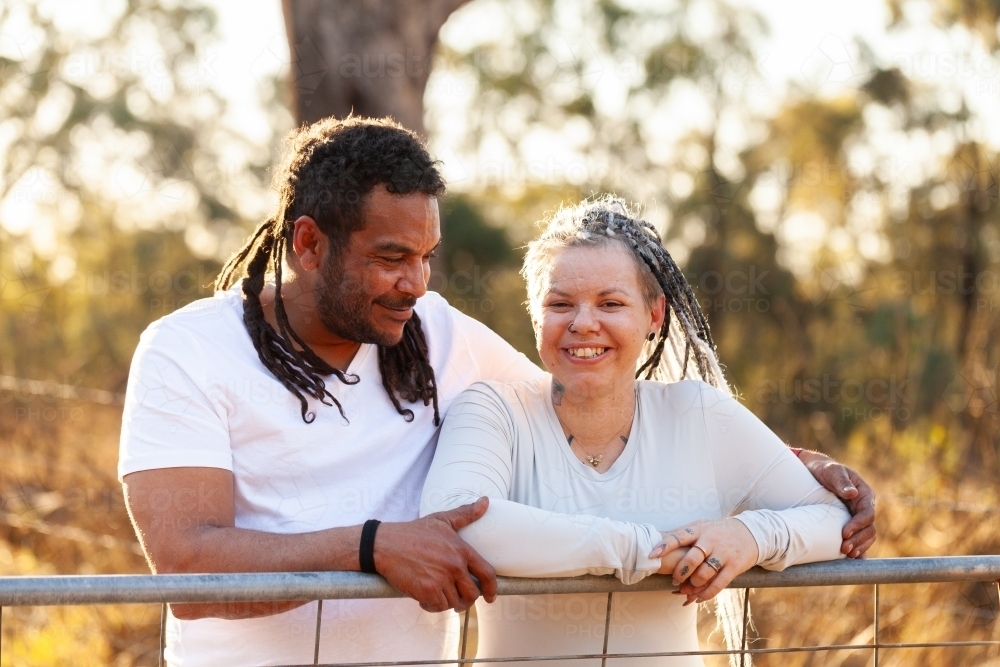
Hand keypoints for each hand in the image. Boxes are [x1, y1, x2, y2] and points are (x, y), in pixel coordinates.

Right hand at [374, 497, 496, 613]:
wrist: (385, 545)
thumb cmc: (413, 532)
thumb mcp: (441, 520)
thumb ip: (466, 514)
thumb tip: (485, 501)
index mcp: (461, 550)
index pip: (487, 573)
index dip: (492, 588)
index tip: (491, 597)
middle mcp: (454, 566)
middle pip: (472, 594)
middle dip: (467, 599)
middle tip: (458, 598)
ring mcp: (441, 580)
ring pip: (455, 603)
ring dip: (449, 602)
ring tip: (439, 595)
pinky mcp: (427, 591)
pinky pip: (438, 607)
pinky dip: (433, 606)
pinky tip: (427, 598)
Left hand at [650, 519, 757, 604]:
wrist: (750, 533)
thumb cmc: (718, 532)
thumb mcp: (702, 527)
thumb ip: (684, 537)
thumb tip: (659, 549)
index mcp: (699, 529)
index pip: (679, 537)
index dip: (665, 546)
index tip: (652, 556)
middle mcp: (711, 540)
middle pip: (692, 558)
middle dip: (680, 572)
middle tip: (675, 580)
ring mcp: (723, 553)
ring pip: (704, 573)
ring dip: (693, 584)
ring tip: (688, 587)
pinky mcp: (734, 566)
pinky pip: (719, 583)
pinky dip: (707, 593)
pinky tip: (698, 598)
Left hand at [796, 450, 875, 558]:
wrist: (815, 471)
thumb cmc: (825, 469)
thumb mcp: (832, 471)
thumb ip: (841, 481)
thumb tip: (851, 493)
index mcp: (864, 494)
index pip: (867, 513)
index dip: (858, 525)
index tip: (845, 533)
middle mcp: (864, 507)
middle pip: (869, 528)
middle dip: (859, 540)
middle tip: (844, 549)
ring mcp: (858, 516)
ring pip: (866, 535)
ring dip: (859, 546)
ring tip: (848, 555)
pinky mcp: (851, 523)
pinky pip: (858, 538)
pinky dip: (858, 548)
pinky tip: (852, 560)